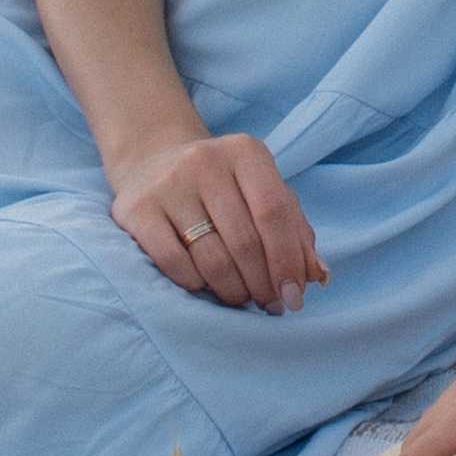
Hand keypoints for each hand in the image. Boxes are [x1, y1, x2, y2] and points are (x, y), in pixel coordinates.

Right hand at [111, 131, 329, 310]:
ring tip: (241, 299)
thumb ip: (295, 231)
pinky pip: (173, 263)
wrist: (153, 162)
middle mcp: (205, 161)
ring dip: (234, 291)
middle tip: (269, 304)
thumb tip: (319, 276)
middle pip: (245, 241)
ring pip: (212, 258)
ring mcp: (167, 184)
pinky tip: (204, 286)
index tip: (295, 295)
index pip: (275, 213)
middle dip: (263, 283)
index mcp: (245, 152)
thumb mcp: (264, 194)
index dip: (288, 260)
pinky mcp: (136, 209)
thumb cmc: (224, 187)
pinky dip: (195, 285)